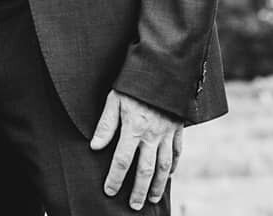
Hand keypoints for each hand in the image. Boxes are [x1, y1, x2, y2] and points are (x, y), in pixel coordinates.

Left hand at [90, 89, 182, 210]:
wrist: (163, 69)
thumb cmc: (133, 83)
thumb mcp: (113, 99)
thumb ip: (105, 124)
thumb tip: (94, 146)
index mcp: (133, 128)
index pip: (121, 160)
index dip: (114, 178)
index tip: (109, 191)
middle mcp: (152, 135)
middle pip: (145, 170)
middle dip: (139, 191)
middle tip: (134, 206)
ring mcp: (167, 134)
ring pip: (163, 167)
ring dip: (157, 185)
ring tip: (151, 198)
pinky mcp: (177, 129)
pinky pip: (177, 153)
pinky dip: (173, 167)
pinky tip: (169, 175)